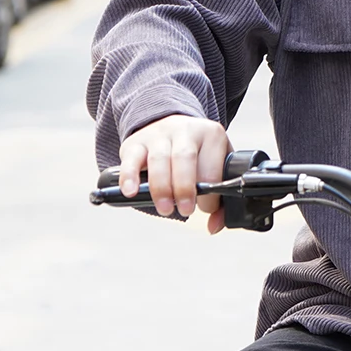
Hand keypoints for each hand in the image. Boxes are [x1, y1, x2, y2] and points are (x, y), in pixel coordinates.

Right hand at [118, 114, 231, 232]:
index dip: (210, 193)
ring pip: (159, 159)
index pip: (212, 166)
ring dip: (161, 188)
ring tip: (164, 208)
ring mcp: (160, 134)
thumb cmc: (199, 152)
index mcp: (212, 135)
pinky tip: (130, 192)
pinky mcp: (137, 142)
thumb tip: (214, 225)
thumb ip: (220, 198)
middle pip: (184, 158)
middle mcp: (186, 131)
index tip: (206, 209)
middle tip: (185, 210)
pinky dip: (129, 177)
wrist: (175, 125)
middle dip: (184, 188)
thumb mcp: (217, 164)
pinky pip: (131, 159)